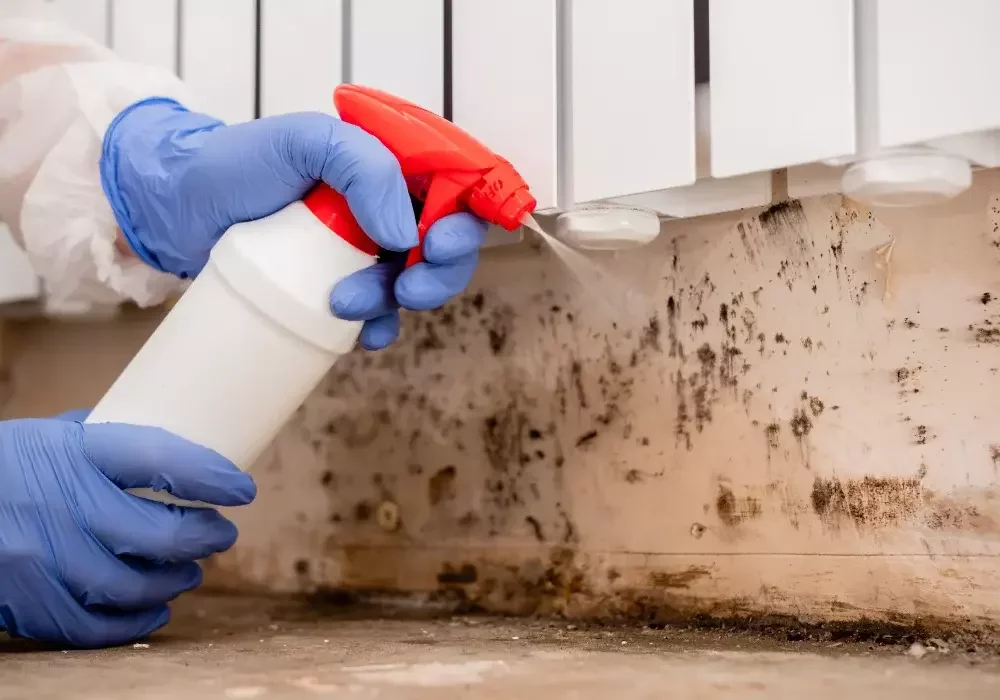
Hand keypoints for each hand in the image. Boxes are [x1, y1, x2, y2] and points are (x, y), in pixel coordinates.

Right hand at [0, 416, 254, 647]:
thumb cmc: (3, 464)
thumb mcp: (50, 435)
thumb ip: (106, 442)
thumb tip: (171, 450)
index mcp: (72, 451)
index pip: (160, 459)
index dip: (210, 477)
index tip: (241, 488)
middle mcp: (60, 505)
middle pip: (158, 534)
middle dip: (204, 538)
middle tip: (221, 534)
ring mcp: (40, 558)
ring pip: (134, 585)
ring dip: (176, 581)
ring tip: (191, 571)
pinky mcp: (24, 600)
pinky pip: (93, 625)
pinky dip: (134, 622)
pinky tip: (156, 610)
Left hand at [100, 99, 487, 349]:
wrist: (179, 207)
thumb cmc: (238, 162)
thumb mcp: (306, 141)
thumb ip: (365, 168)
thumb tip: (406, 234)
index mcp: (391, 164)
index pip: (457, 190)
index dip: (464, 222)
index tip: (436, 245)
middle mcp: (387, 206)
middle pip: (446, 246)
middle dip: (435, 274)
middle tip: (404, 288)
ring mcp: (364, 249)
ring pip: (413, 284)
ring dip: (395, 303)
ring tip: (344, 304)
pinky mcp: (339, 285)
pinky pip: (379, 315)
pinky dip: (378, 329)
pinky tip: (360, 337)